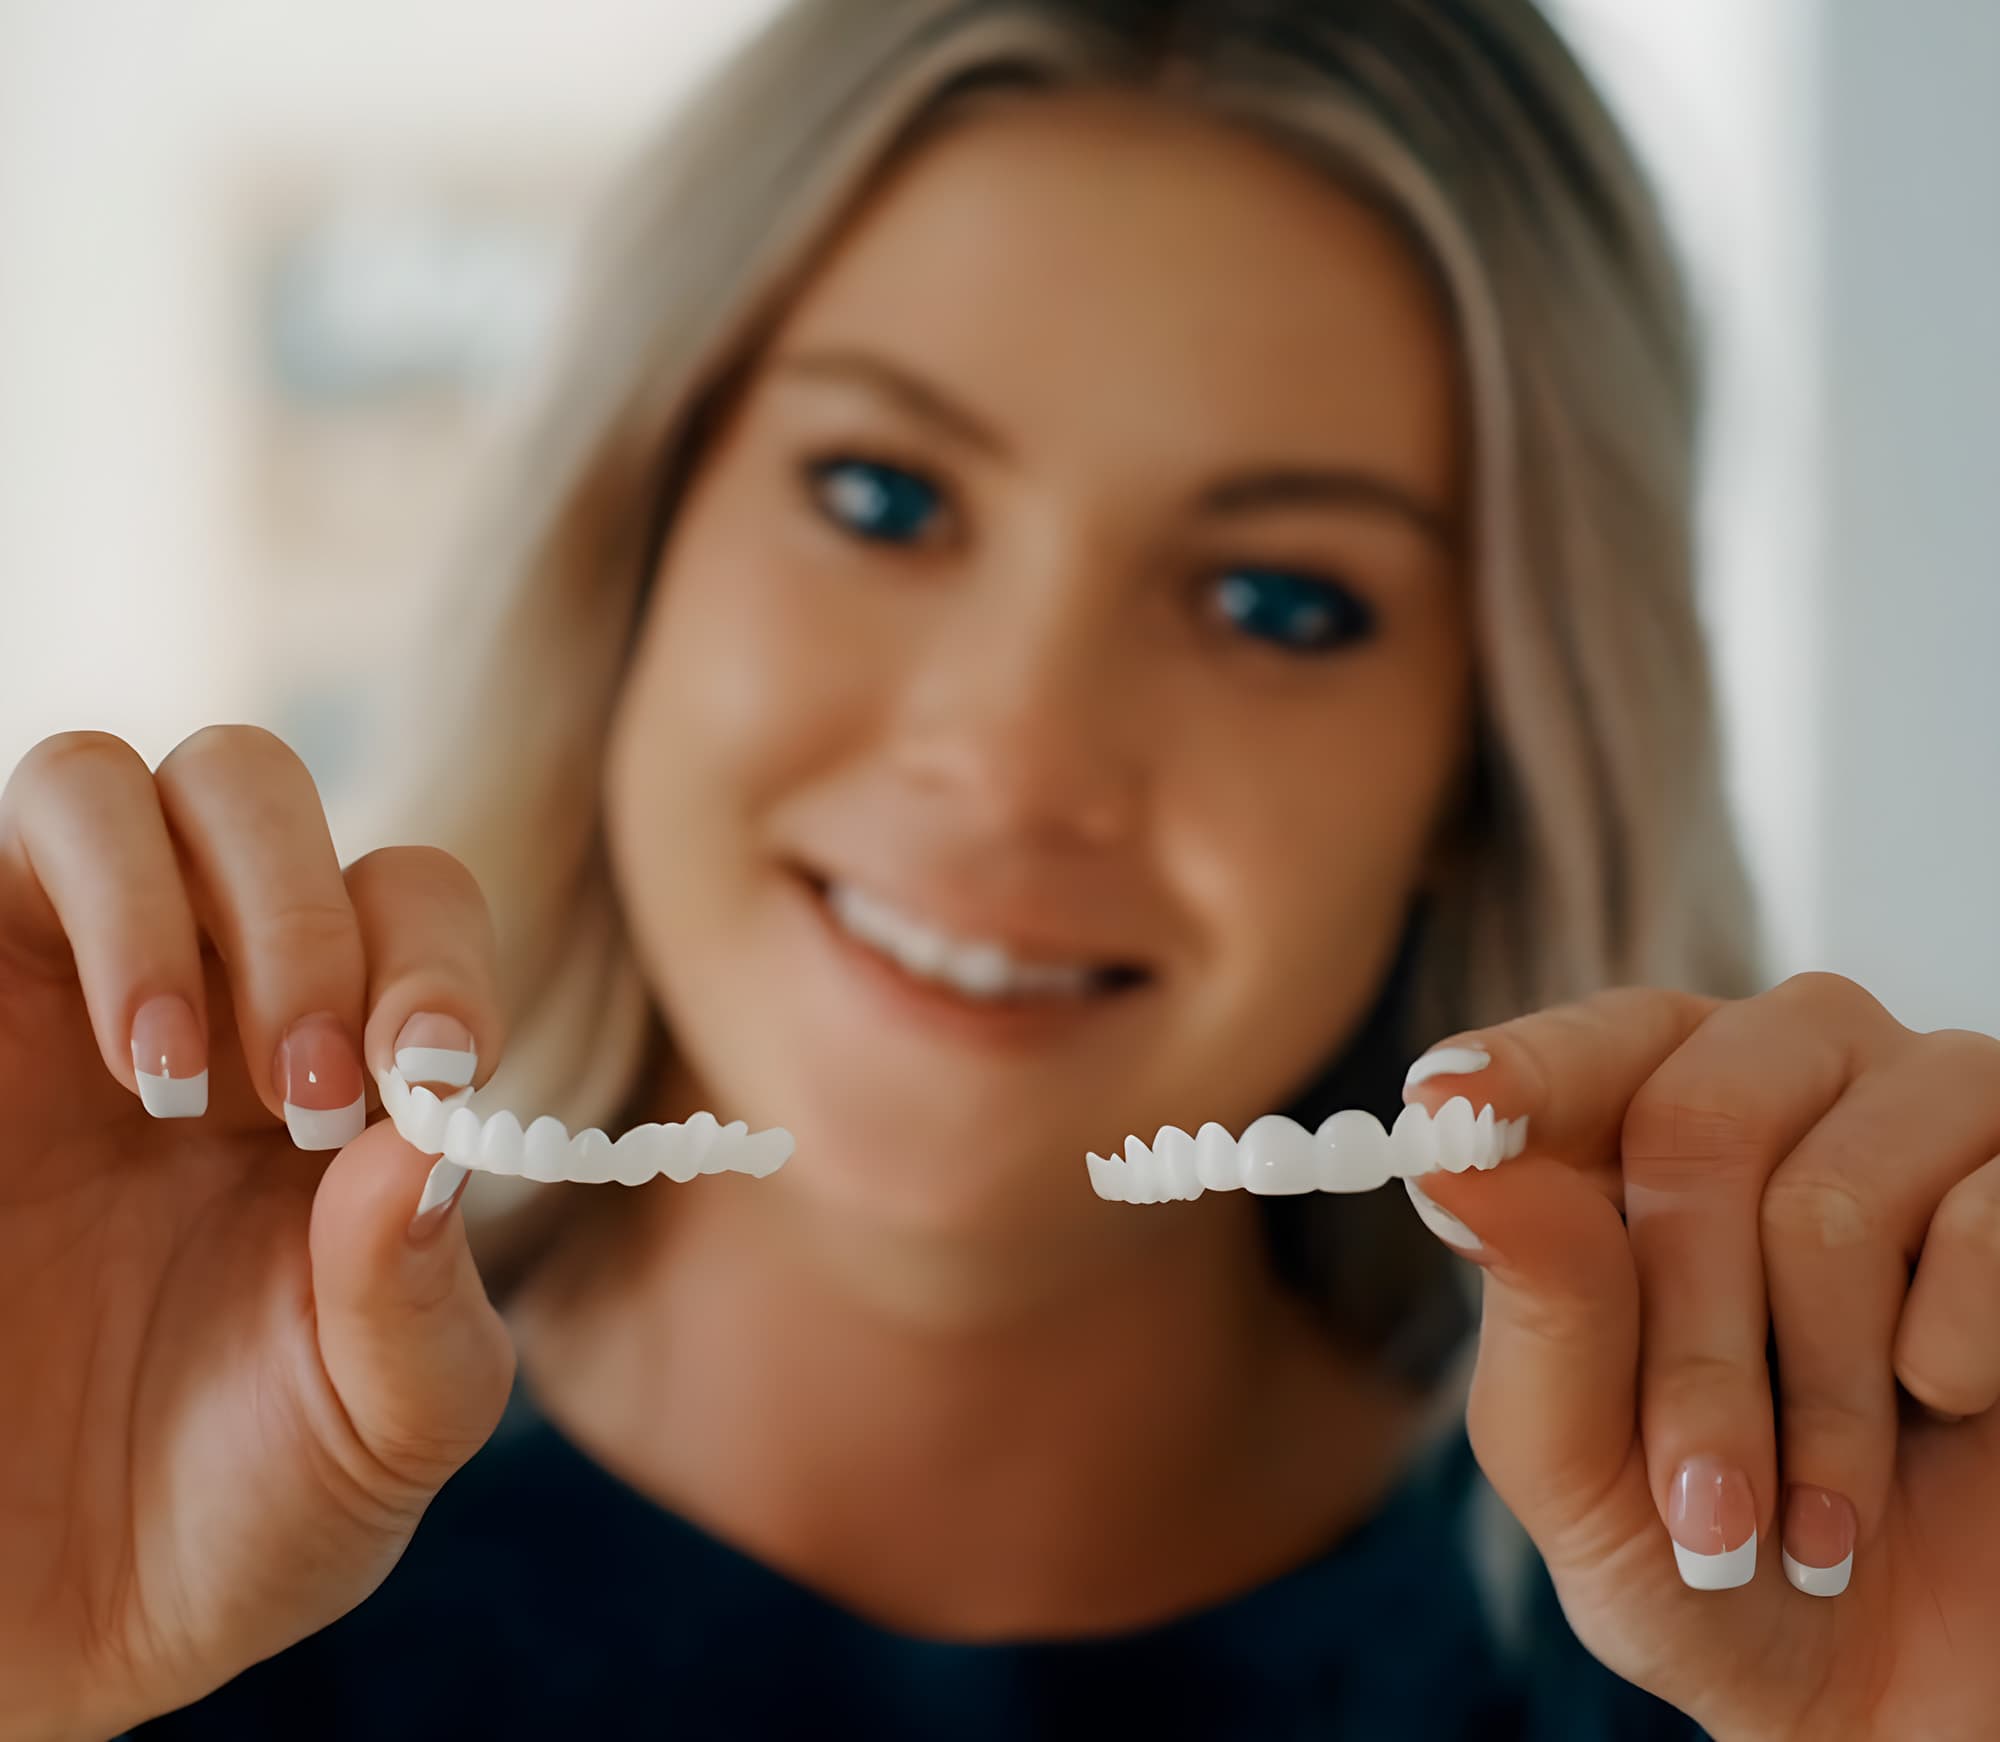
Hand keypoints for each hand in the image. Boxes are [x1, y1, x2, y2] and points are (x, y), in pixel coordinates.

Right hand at [0, 728, 515, 1739]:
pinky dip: (76, 911)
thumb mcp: (385, 1429)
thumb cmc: (241, 1513)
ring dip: (170, 896)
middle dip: (302, 908)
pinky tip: (121, 1067)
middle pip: (251, 788)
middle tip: (313, 1085)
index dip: (435, 953)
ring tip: (179, 1080)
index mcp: (339, 1070)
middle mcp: (202, 1004)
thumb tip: (428, 1141)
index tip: (433, 1075)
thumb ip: (423, 1298)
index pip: (408, 898)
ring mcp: (50, 1005)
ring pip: (99, 783)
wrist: (50, 1629)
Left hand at [1400, 978, 1999, 1741]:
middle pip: (1698, 1122)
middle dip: (1689, 1341)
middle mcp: (1792, 1085)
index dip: (1521, 1072)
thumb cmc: (1717, 1565)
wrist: (1901, 1692)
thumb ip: (1533, 1307)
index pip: (1590, 1049)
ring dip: (1816, 1392)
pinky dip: (1944, 1363)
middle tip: (1704, 1499)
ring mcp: (1931, 1115)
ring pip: (1835, 1195)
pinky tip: (1946, 1411)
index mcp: (1651, 1126)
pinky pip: (1987, 1223)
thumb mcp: (1578, 1464)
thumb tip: (1454, 1165)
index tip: (1445, 1105)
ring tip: (1822, 1511)